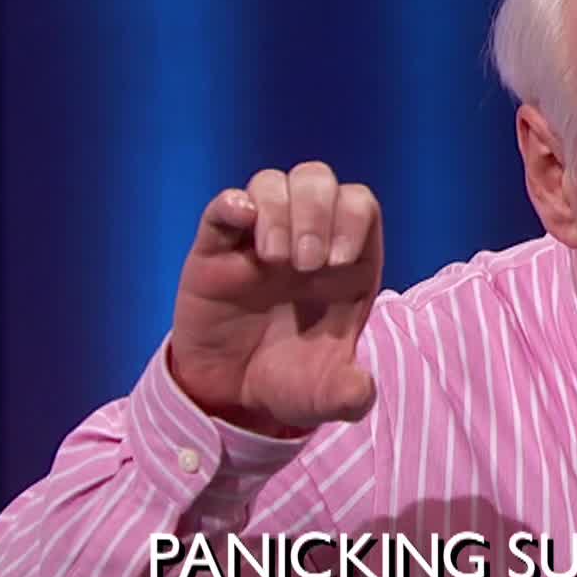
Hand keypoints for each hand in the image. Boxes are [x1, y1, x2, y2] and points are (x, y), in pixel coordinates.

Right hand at [168, 161, 382, 436]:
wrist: (230, 396)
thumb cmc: (288, 382)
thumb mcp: (323, 396)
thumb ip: (348, 395)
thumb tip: (360, 389)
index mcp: (345, 263)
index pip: (360, 204)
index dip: (353, 218)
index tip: (338, 263)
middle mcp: (306, 241)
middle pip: (318, 180)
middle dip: (317, 212)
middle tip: (304, 265)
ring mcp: (259, 240)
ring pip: (273, 182)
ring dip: (278, 211)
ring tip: (273, 259)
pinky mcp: (216, 249)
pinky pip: (225, 204)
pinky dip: (232, 202)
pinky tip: (240, 219)